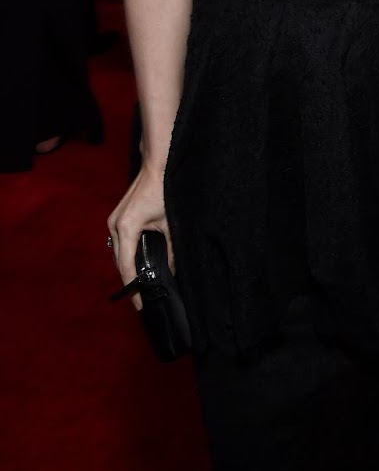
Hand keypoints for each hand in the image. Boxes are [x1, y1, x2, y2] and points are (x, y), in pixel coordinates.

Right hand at [107, 166, 173, 308]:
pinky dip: (127, 255)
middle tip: (141, 299)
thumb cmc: (164, 190)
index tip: (138, 304)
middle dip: (129, 281)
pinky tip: (137, 264)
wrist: (156, 166)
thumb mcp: (171, 223)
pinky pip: (119, 244)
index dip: (132, 287)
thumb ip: (172, 249)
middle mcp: (115, 226)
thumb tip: (173, 270)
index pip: (126, 265)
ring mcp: (114, 221)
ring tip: (139, 285)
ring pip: (118, 253)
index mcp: (127, 227)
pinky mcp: (118, 218)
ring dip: (127, 268)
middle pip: (119, 262)